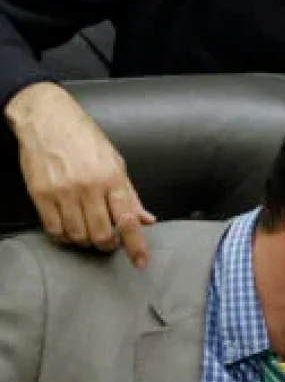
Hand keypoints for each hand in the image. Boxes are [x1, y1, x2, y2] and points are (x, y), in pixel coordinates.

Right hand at [6, 82, 153, 265]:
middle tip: (109, 241)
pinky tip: (68, 230)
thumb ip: (130, 195)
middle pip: (102, 234)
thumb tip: (146, 219)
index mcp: (113, 179)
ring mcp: (63, 192)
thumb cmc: (85, 139)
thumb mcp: (116, 162)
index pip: (129, 220)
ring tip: (88, 232)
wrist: (48, 120)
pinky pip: (54, 229)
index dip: (137, 246)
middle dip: (108, 245)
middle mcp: (89, 187)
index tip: (141, 262)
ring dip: (85, 241)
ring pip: (78, 235)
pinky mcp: (41, 194)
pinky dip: (64, 237)